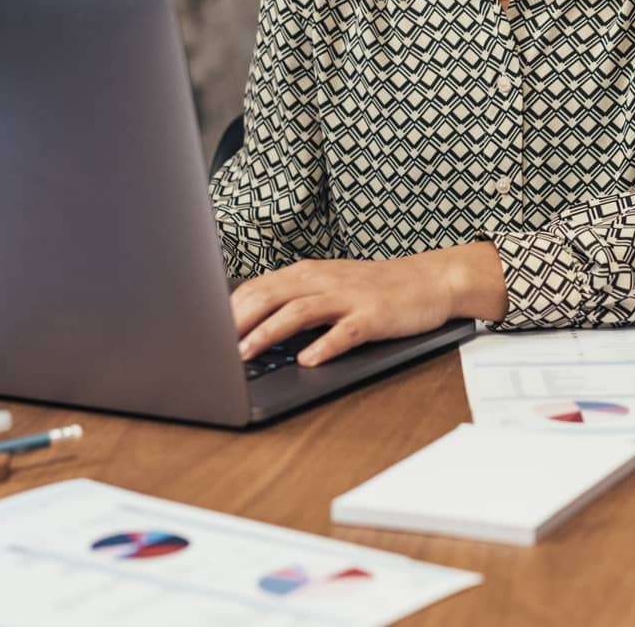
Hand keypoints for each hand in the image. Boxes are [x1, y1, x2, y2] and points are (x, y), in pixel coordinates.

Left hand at [230, 244, 504, 366]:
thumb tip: (249, 322)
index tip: (204, 330)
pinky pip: (345, 331)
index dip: (228, 309)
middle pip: (271, 295)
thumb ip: (295, 299)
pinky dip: (325, 345)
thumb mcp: (331, 285)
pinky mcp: (374, 315)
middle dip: (238, 321)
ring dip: (269, 332)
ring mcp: (349, 297)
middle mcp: (324, 281)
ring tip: (246, 354)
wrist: (431, 279)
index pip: (258, 287)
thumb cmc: (376, 288)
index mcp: (309, 274)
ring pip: (300, 311)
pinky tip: (309, 360)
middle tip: (212, 346)